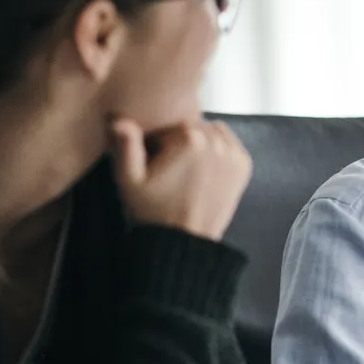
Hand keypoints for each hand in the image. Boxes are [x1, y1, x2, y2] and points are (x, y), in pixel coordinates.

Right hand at [111, 118, 252, 240]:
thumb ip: (124, 146)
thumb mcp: (129, 180)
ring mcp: (233, 153)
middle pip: (190, 126)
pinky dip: (218, 150)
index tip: (153, 164)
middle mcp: (215, 141)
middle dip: (178, 142)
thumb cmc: (154, 213)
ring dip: (199, 143)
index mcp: (188, 138)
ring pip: (211, 131)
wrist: (183, 243)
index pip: (167, 125)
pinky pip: (229, 143)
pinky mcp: (243, 166)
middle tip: (170, 171)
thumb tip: (119, 120)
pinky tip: (204, 171)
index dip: (156, 144)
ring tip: (187, 170)